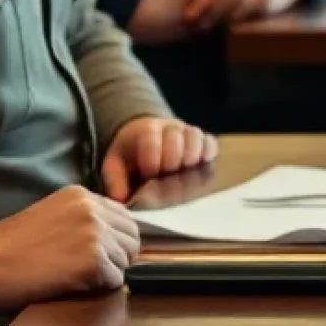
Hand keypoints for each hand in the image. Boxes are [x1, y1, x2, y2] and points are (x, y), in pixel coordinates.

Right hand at [0, 185, 141, 301]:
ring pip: (126, 258)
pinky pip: (116, 279)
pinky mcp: (93, 260)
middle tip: (94, 272)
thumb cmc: (3, 247)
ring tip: (78, 280)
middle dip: (119, 255)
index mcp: (82, 195)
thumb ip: (78, 219)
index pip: (122, 216)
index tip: (100, 254)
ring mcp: (96, 233)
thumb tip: (106, 236)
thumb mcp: (48, 216)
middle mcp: (93, 209)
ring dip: (108, 273)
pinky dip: (101, 288)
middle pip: (132, 235)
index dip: (114, 239)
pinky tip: (76, 288)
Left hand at [101, 117, 218, 204]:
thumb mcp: (115, 164)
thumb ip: (115, 179)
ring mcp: (188, 132)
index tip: (148, 175)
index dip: (152, 157)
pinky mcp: (202, 141)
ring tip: (182, 172)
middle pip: (176, 136)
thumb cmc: (130, 155)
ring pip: (196, 136)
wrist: (144, 138)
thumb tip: (121, 198)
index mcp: (147, 129)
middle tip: (165, 175)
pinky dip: (207, 154)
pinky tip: (198, 168)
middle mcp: (170, 127)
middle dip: (171, 159)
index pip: (151, 137)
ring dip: (190, 157)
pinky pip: (210, 143)